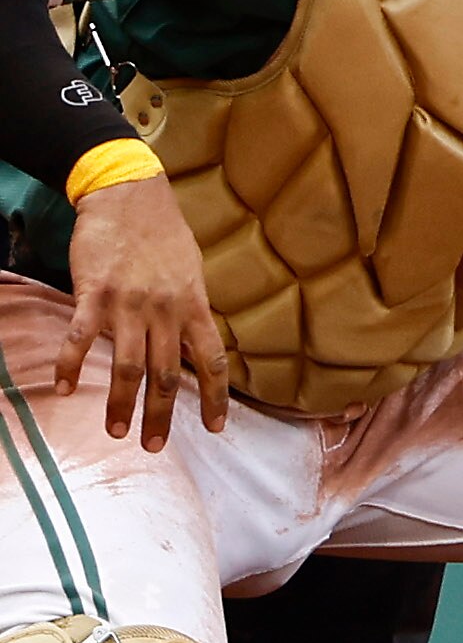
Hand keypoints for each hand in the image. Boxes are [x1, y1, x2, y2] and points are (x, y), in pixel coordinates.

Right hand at [60, 176, 225, 449]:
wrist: (129, 195)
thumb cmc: (162, 235)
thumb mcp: (191, 272)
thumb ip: (190, 310)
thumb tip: (193, 344)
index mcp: (193, 305)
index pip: (212, 360)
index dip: (215, 396)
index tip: (214, 428)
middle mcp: (165, 310)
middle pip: (167, 374)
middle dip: (162, 415)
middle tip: (153, 447)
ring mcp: (129, 303)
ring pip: (129, 365)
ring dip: (122, 403)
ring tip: (117, 431)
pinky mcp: (94, 293)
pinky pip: (81, 338)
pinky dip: (72, 366)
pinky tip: (66, 389)